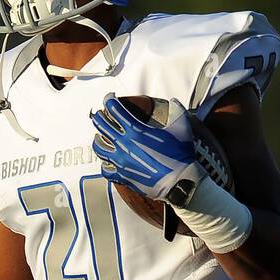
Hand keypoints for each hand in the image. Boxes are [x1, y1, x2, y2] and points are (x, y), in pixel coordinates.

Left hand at [90, 94, 205, 205]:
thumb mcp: (181, 127)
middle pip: (102, 126)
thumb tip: (174, 102)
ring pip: (100, 148)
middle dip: (99, 117)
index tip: (109, 98)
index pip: (115, 110)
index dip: (109, 100)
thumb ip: (176, 111)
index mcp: (136, 130)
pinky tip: (107, 162)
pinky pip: (106, 170)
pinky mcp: (122, 176)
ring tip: (98, 137)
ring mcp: (121, 161)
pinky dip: (105, 165)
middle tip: (99, 114)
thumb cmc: (180, 154)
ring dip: (97, 140)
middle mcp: (124, 144)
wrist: (179, 182)